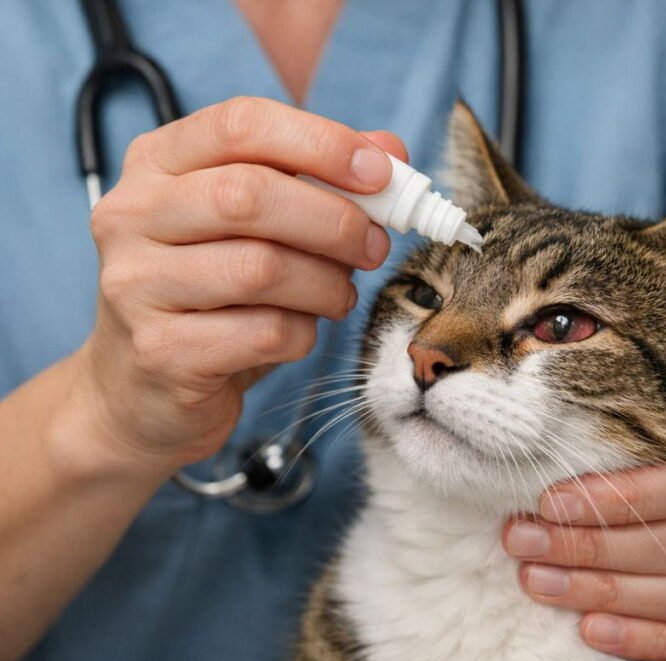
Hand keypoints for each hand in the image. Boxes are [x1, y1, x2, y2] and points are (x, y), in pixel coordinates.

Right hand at [72, 96, 407, 475]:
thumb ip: (319, 178)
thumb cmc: (213, 290)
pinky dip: (305, 333)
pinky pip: (265, 333)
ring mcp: (137, 285)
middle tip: (375, 246)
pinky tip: (300, 331)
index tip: (381, 173)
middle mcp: (132, 215)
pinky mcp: (162, 351)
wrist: (144, 388)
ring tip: (339, 295)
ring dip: (327, 284)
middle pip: (249, 196)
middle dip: (335, 221)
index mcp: (157, 163)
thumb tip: (391, 150)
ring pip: (261, 269)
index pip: (240, 124)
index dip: (321, 143)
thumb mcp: (258, 223)